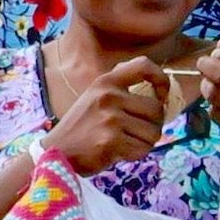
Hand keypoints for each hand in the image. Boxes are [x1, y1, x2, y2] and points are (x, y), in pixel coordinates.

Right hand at [44, 49, 183, 172]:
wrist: (56, 152)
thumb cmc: (81, 127)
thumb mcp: (95, 97)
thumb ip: (120, 90)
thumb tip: (158, 93)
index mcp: (106, 81)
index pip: (144, 66)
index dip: (162, 79)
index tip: (162, 95)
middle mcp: (109, 96)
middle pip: (156, 109)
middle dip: (155, 125)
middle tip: (141, 132)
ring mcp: (110, 118)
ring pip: (153, 132)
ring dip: (146, 142)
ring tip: (128, 143)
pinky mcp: (111, 141)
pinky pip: (142, 149)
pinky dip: (136, 154)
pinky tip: (121, 153)